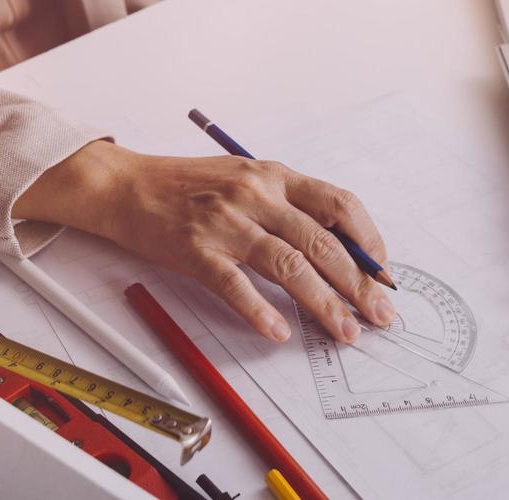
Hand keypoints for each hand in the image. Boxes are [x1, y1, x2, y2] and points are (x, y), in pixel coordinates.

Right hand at [13, 140, 395, 343]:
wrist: (126, 185)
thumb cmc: (187, 185)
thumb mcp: (245, 179)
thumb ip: (287, 206)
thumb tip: (336, 250)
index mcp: (273, 175)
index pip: (339, 204)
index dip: (369, 241)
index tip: (383, 274)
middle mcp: (256, 194)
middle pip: (322, 242)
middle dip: (358, 284)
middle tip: (379, 316)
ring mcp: (225, 222)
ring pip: (289, 266)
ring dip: (324, 304)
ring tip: (344, 331)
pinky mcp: (195, 249)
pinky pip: (235, 285)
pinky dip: (260, 311)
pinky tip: (277, 332)